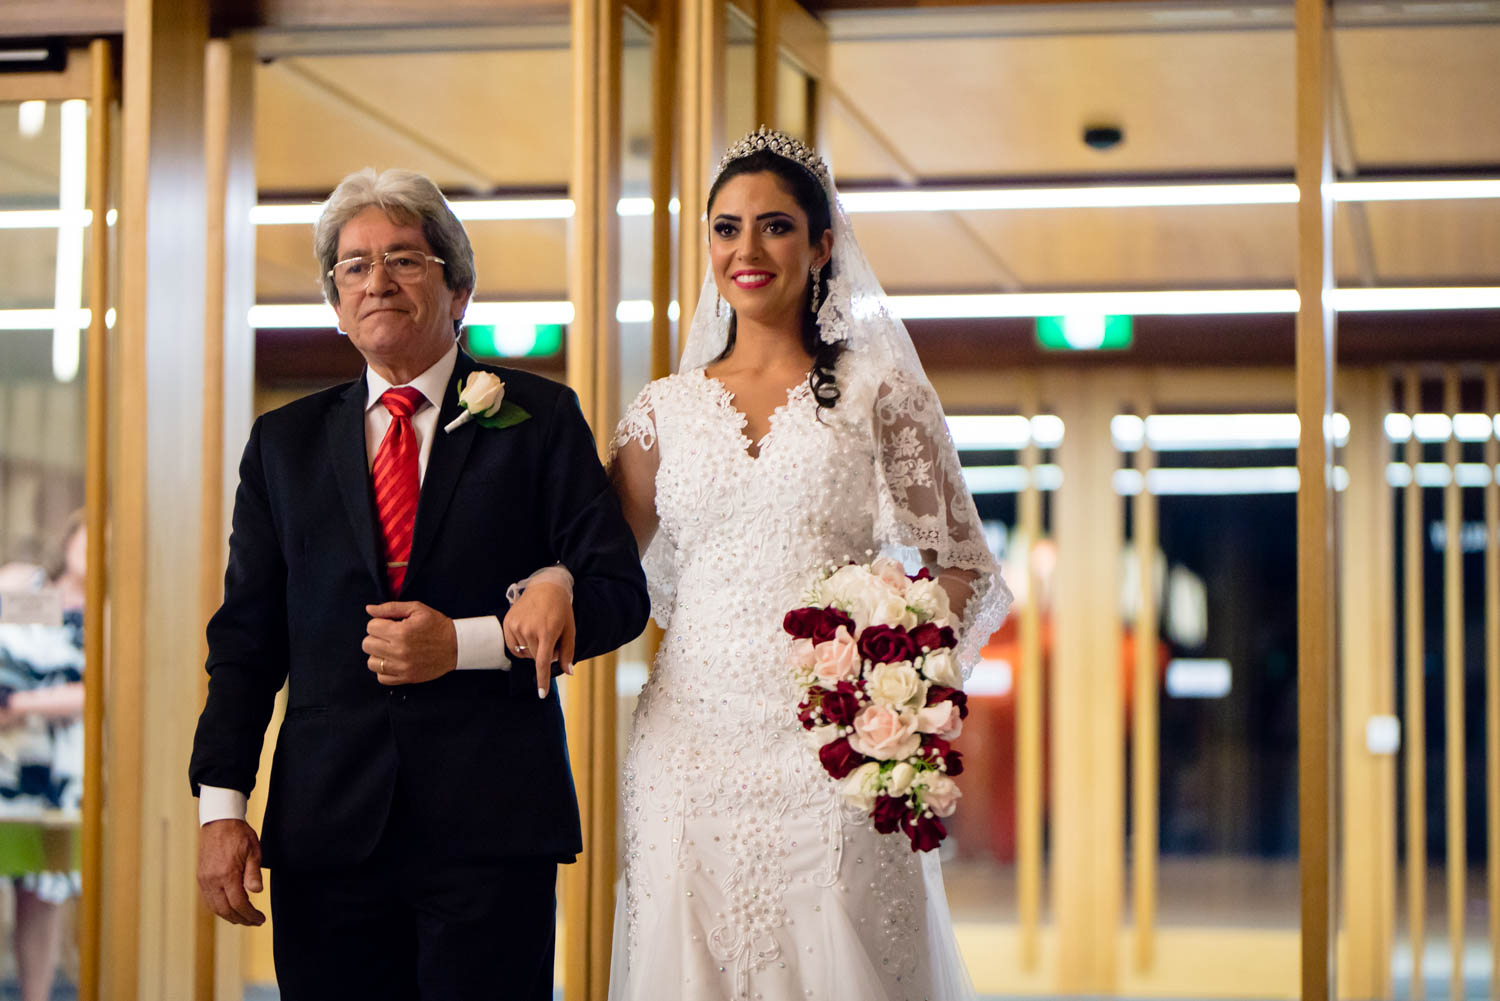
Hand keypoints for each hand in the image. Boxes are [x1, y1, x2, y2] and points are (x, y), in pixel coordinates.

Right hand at [197, 819, 265, 925]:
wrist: (219, 821)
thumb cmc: (239, 834)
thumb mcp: (253, 851)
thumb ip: (253, 873)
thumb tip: (256, 892)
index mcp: (227, 874)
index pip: (238, 903)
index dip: (250, 914)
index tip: (260, 919)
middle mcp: (212, 880)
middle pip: (225, 910)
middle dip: (241, 919)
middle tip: (254, 922)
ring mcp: (204, 880)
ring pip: (215, 907)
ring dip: (230, 916)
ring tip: (244, 918)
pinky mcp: (201, 877)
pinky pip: (209, 899)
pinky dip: (220, 908)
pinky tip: (230, 908)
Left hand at [363, 601, 457, 685]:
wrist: (456, 645)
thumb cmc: (437, 625)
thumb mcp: (417, 609)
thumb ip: (390, 608)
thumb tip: (369, 609)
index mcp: (401, 632)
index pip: (371, 627)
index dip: (380, 623)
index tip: (390, 624)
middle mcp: (399, 651)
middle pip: (367, 644)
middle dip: (377, 637)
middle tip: (390, 636)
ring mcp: (402, 667)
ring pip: (372, 662)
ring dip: (379, 654)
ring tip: (391, 649)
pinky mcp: (406, 678)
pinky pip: (381, 677)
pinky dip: (384, 669)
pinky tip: (394, 661)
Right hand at [502, 580, 575, 698]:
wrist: (545, 587)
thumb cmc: (561, 609)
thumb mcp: (569, 630)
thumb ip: (568, 652)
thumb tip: (568, 671)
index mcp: (547, 632)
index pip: (542, 662)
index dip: (542, 679)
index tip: (541, 693)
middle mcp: (529, 630)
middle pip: (535, 657)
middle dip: (543, 653)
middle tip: (550, 636)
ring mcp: (516, 626)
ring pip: (523, 652)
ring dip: (532, 648)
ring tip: (539, 629)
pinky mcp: (508, 623)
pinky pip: (513, 645)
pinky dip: (521, 644)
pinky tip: (528, 630)